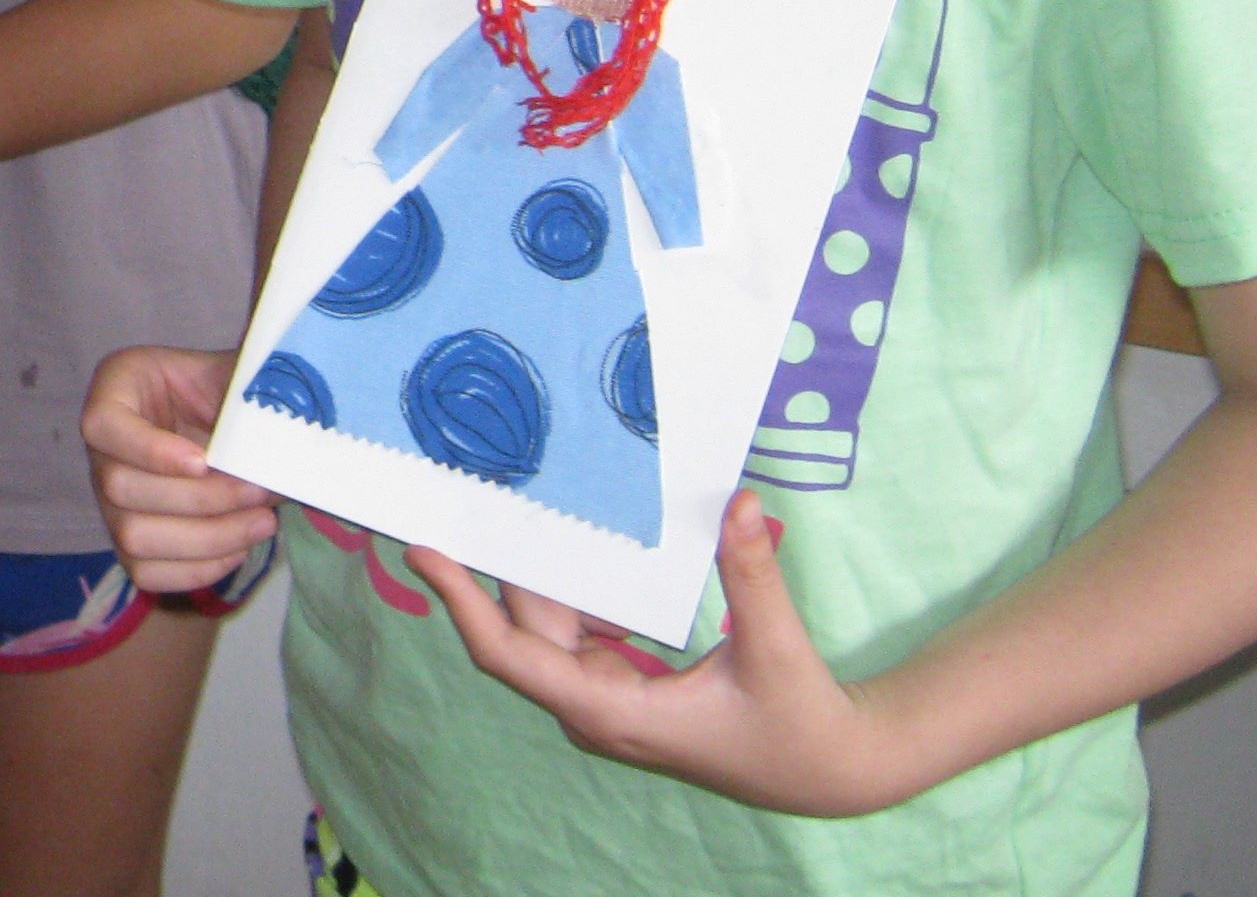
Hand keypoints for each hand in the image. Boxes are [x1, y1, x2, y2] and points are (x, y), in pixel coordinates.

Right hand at [82, 345, 279, 592]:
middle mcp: (102, 449)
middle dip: (199, 498)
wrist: (237, 428)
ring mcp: (110, 501)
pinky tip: (238, 547)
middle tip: (258, 491)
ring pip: (133, 537)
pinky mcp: (130, 543)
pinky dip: (197, 569)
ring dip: (206, 537)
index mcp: (117, 389)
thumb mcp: (237, 376)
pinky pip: (147, 573)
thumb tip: (280, 438)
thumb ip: (250, 392)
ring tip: (261, 522)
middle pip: (120, 487)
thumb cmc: (231, 393)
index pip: (102, 424)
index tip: (204, 461)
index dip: (148, 450)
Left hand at [408, 491, 916, 815]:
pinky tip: (578, 535)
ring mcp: (606, 695)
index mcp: (611, 711)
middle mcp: (594, 706)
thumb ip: (751, 577)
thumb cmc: (801, 724)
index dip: (462, 603)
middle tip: (466, 489)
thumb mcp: (776, 649)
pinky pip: (582, 625)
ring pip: (552, 621)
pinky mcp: (624, 682)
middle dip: (495, 563)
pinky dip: (578, 584)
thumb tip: (738, 504)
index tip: (424, 552)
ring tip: (513, 495)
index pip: (510, 655)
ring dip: (539, 567)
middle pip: (525, 625)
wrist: (833, 769)